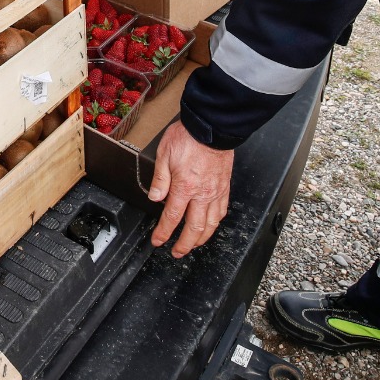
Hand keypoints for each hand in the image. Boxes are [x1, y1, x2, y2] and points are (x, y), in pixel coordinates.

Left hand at [148, 120, 233, 257]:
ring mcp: (216, 192)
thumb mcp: (164, 155)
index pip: (172, 217)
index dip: (164, 233)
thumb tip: (154, 198)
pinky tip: (211, 226)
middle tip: (176, 252)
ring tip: (193, 245)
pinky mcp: (225, 187)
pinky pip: (222, 211)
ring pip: (211, 224)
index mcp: (184, 187)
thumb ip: (160, 180)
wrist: (212, 127)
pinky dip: (216, 223)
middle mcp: (202, 194)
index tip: (158, 241)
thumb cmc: (188, 137)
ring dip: (201, 239)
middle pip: (193, 228)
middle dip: (184, 244)